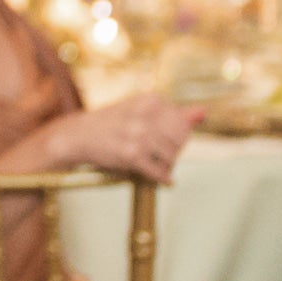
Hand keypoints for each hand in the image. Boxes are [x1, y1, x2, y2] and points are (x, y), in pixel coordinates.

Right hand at [54, 94, 203, 184]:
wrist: (77, 135)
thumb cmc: (112, 123)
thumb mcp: (140, 109)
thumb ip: (173, 112)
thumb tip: (204, 112)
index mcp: (149, 100)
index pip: (182, 122)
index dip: (178, 134)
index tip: (165, 139)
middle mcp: (144, 115)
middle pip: (180, 139)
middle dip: (175, 150)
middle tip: (163, 155)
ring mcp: (137, 135)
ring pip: (172, 156)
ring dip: (169, 165)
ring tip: (160, 166)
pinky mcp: (130, 156)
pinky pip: (158, 171)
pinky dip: (164, 178)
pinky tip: (164, 180)